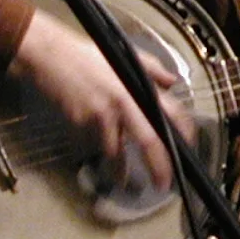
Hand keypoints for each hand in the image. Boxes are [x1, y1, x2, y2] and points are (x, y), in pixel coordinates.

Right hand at [9, 9, 181, 190]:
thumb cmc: (89, 55)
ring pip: (116, 150)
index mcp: (139, 85)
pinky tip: (98, 153)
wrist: (51, 56)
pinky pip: (95, 140)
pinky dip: (98, 148)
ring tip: (124, 181)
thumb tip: (171, 81)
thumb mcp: (127, 55)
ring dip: (121, 169)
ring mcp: (102, 113)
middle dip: (158, 166)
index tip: (188, 148)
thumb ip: (152, 69)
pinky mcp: (82, 121)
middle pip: (149, 140)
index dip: (184, 131)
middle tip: (163, 183)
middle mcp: (125, 101)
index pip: (171, 111)